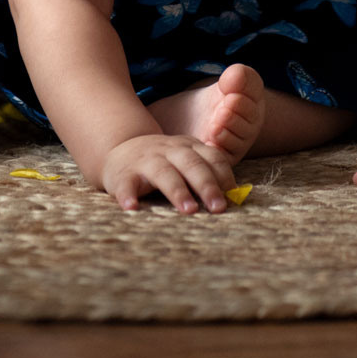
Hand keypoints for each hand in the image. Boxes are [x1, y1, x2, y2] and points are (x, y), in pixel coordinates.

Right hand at [99, 133, 236, 214]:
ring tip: (189, 210)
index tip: (233, 197)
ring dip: (177, 191)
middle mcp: (168, 150)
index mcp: (188, 148)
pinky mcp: (123, 174)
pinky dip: (128, 195)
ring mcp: (145, 161)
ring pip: (163, 173)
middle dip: (207, 185)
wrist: (120, 149)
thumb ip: (207, 174)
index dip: (224, 176)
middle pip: (191, 164)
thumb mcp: (185, 160)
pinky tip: (132, 208)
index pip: (212, 157)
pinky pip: (126, 184)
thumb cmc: (162, 162)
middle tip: (219, 208)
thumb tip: (236, 199)